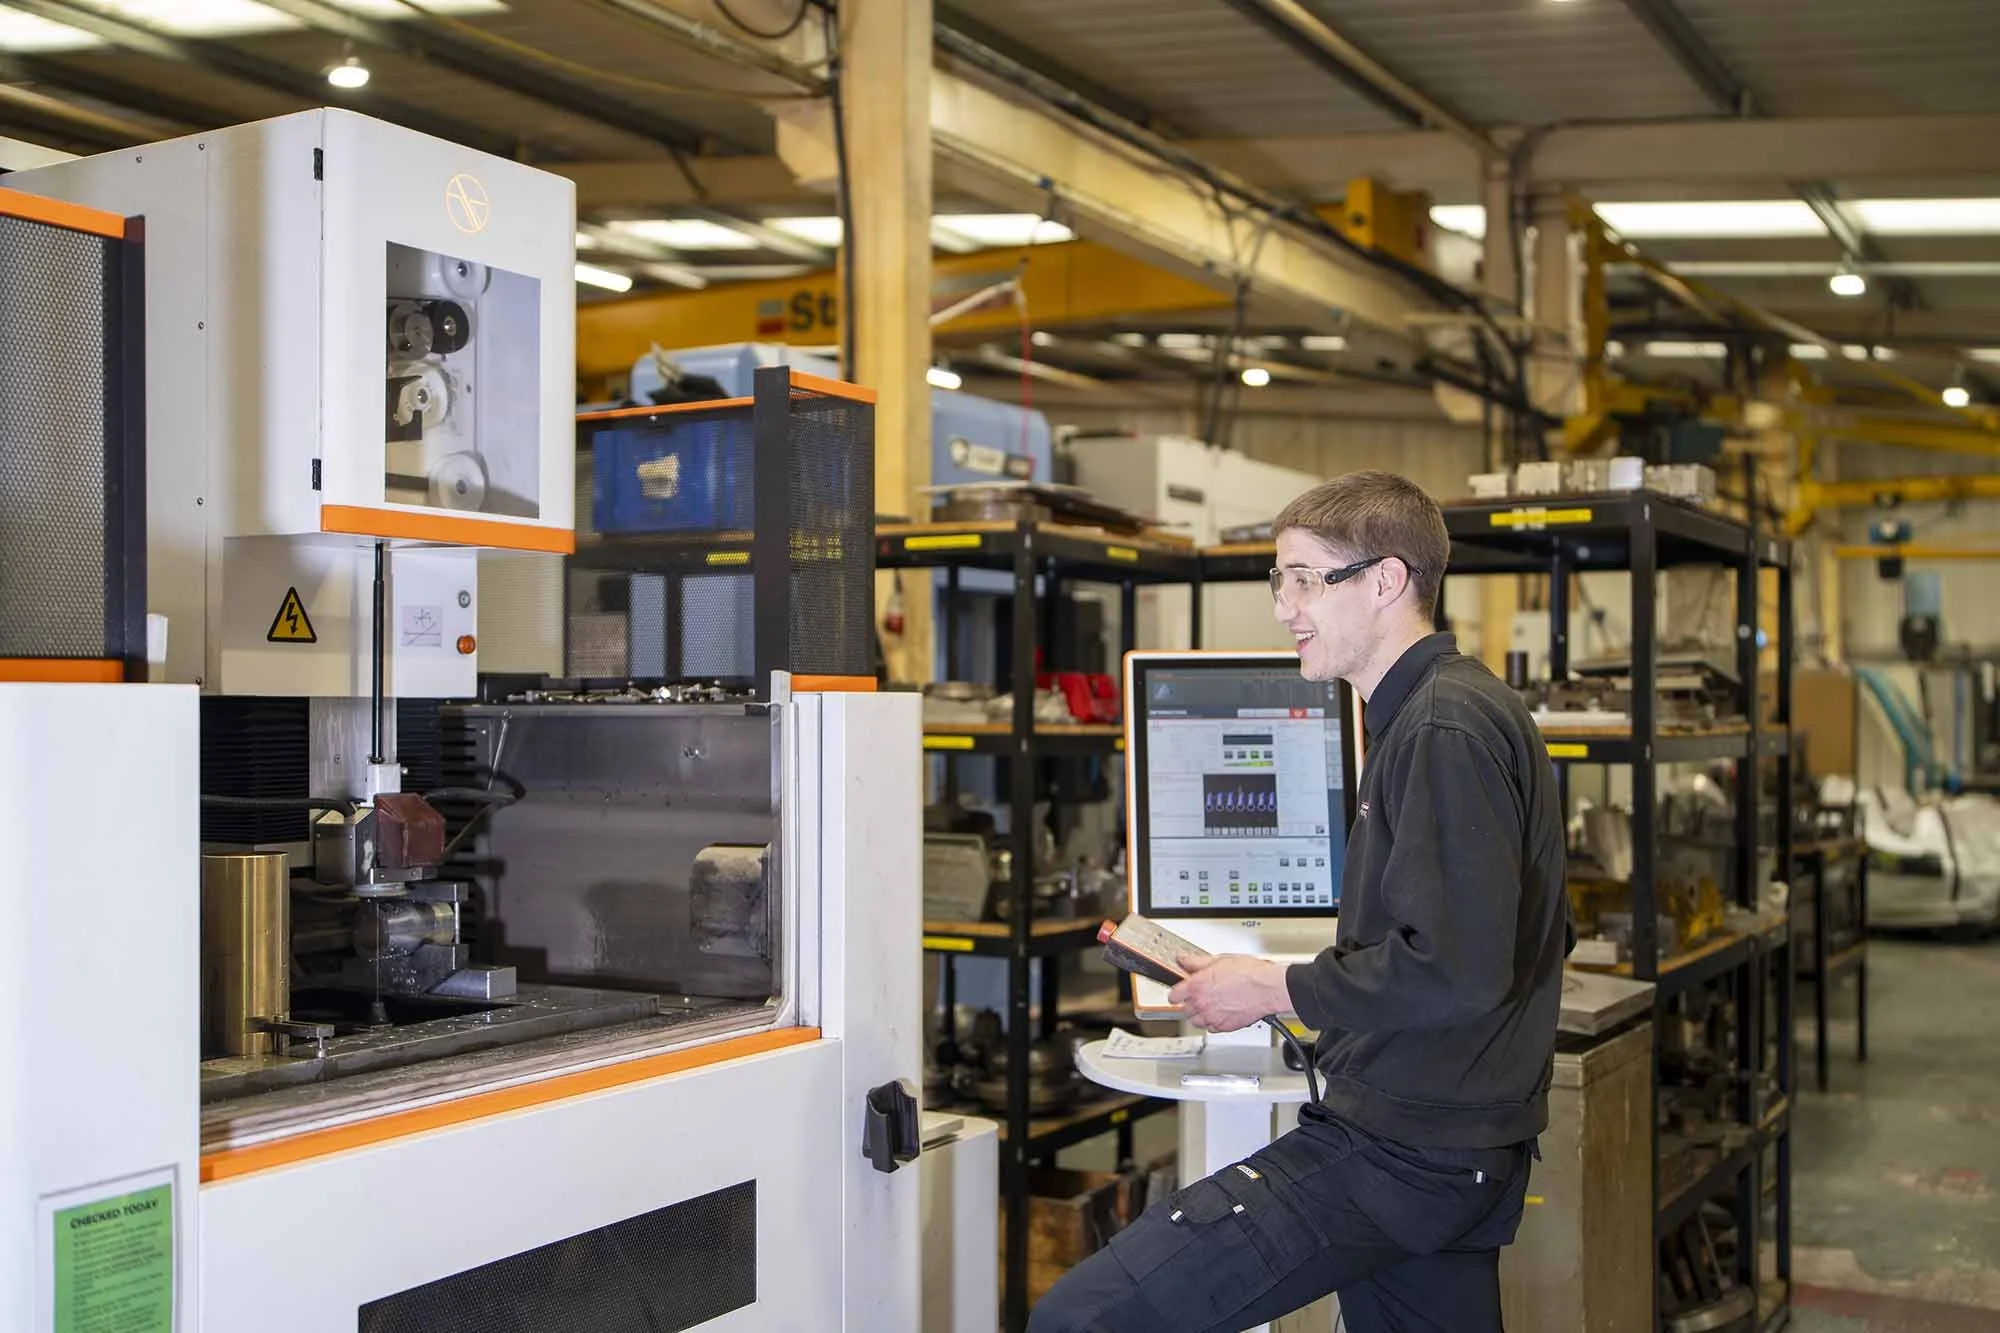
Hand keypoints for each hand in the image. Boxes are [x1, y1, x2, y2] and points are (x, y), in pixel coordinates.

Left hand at [1167, 953, 1291, 1032]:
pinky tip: (1220, 1013)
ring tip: (1209, 1005)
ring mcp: (1213, 1018)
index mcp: (1197, 986)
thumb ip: (1196, 962)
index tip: (1179, 991)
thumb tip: (1184, 960)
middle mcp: (1202, 1004)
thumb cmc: (1249, 974)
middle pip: (1185, 1009)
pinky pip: (1211, 1028)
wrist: (1269, 988)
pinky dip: (1213, 1022)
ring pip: (1196, 1021)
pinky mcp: (1225, 1027)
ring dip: (1199, 1014)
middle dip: (1190, 1002)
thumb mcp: (1219, 960)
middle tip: (1199, 995)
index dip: (1176, 992)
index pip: (1174, 995)